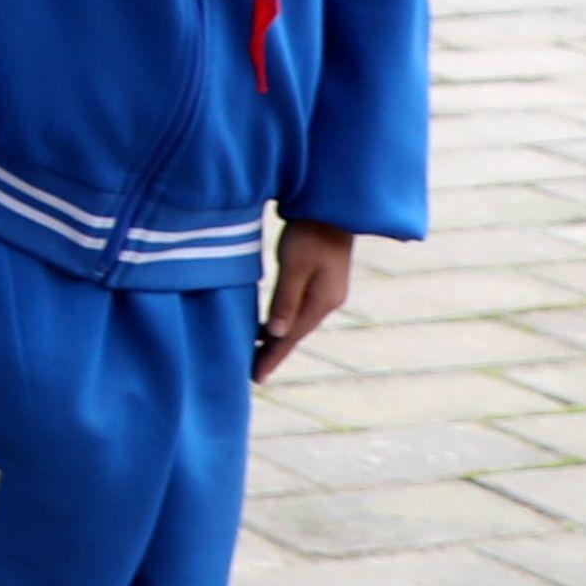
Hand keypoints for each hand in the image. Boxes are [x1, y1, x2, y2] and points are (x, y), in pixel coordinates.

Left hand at [257, 217, 359, 376]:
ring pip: (296, 322)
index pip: (291, 338)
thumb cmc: (309, 232)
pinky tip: (267, 324)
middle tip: (252, 373)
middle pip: (295, 334)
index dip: (272, 358)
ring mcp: (326, 292)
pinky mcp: (320, 281)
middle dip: (273, 353)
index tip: (256, 378)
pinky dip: (282, 320)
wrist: (332, 208)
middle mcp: (327, 301)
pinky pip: (297, 308)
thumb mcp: (294, 266)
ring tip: (255, 354)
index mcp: (322, 301)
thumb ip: (285, 300)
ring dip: (276, 338)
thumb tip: (276, 334)